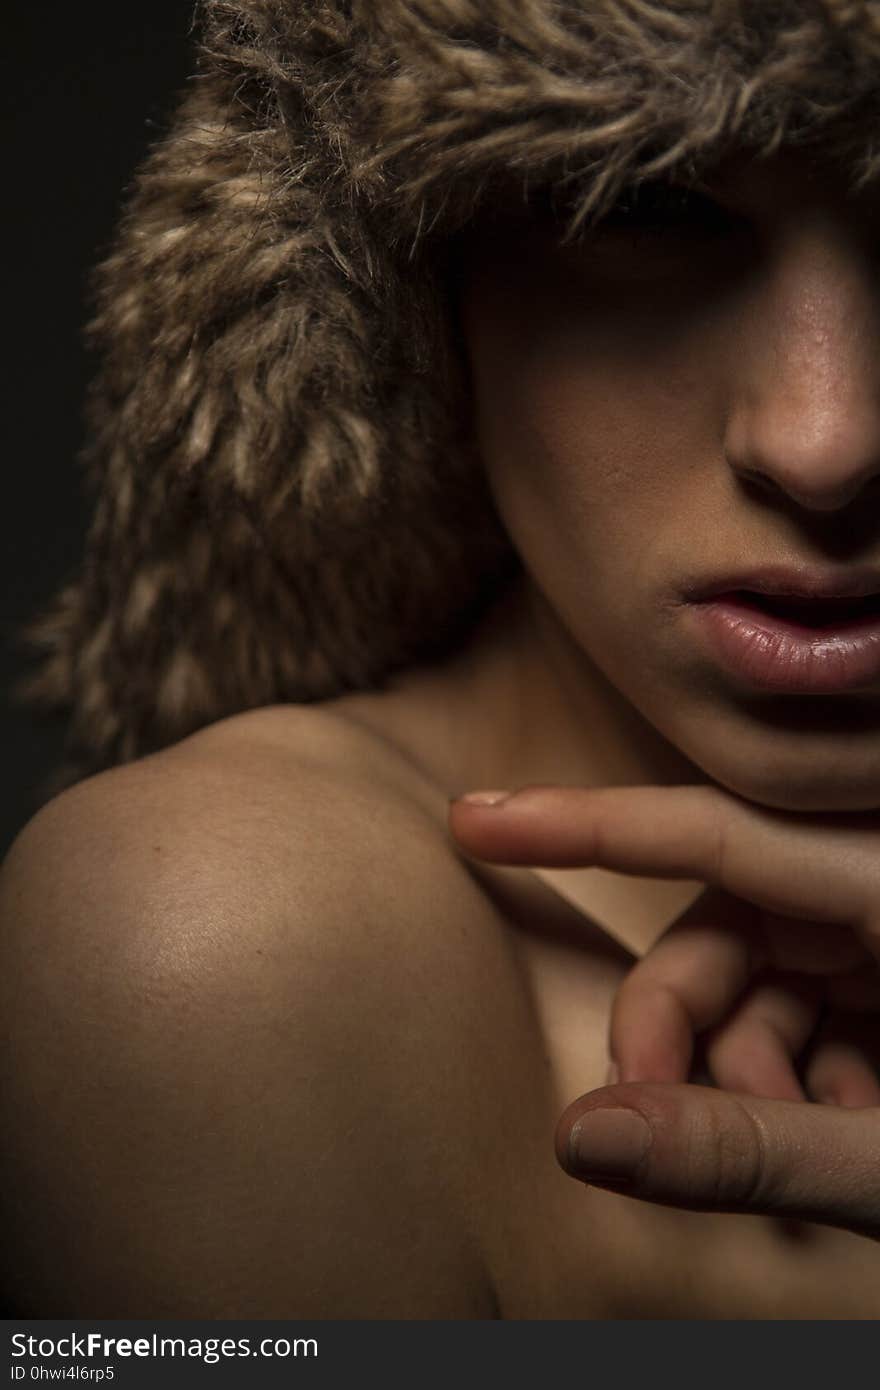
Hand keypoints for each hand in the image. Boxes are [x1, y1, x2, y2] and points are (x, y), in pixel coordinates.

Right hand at [448, 784, 879, 1238]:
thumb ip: (745, 1149)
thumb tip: (580, 1137)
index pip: (715, 829)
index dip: (585, 822)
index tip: (473, 817)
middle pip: (723, 926)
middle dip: (674, 1028)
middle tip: (654, 1123)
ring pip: (753, 976)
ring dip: (743, 1070)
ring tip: (803, 1157)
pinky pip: (800, 1005)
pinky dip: (789, 1077)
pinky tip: (836, 1136)